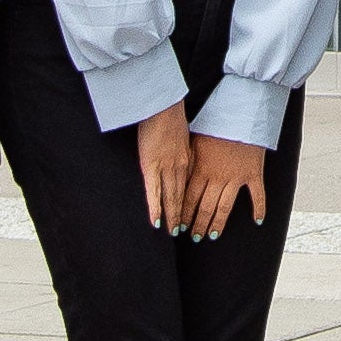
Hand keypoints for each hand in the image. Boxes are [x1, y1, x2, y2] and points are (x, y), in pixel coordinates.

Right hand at [134, 100, 199, 228]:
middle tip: (183, 231)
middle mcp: (179, 167)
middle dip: (182, 215)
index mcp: (187, 159)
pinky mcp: (150, 167)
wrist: (163, 107)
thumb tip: (180, 154)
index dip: (189, 202)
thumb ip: (182, 149)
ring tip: (172, 232)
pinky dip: (155, 208)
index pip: (188, 186)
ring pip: (170, 198)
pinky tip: (157, 222)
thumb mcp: (183, 135)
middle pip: (181, 196)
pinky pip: (153, 193)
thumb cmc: (170, 116)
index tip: (190, 213)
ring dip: (172, 216)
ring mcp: (165, 168)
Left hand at [180, 133, 274, 238]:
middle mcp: (217, 177)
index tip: (179, 226)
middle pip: (205, 207)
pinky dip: (259, 208)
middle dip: (198, 224)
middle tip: (194, 236)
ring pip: (225, 207)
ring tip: (212, 236)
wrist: (239, 112)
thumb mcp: (195, 140)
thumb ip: (188, 161)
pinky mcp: (253, 173)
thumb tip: (177, 175)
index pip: (189, 199)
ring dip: (217, 224)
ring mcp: (237, 178)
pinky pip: (257, 195)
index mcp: (201, 169)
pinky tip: (258, 221)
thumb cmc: (214, 123)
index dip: (184, 215)